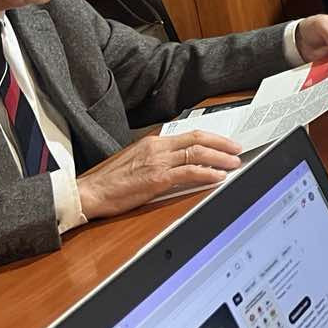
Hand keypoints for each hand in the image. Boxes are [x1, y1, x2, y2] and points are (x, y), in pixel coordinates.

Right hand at [78, 131, 242, 219]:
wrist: (89, 192)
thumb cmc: (109, 181)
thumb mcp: (137, 161)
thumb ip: (158, 159)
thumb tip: (180, 162)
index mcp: (153, 142)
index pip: (190, 134)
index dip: (212, 137)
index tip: (226, 142)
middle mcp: (158, 148)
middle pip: (198, 139)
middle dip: (222, 144)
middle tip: (238, 149)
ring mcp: (158, 162)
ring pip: (198, 154)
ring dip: (220, 158)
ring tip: (234, 163)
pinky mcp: (157, 179)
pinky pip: (189, 173)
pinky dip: (207, 173)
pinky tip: (218, 177)